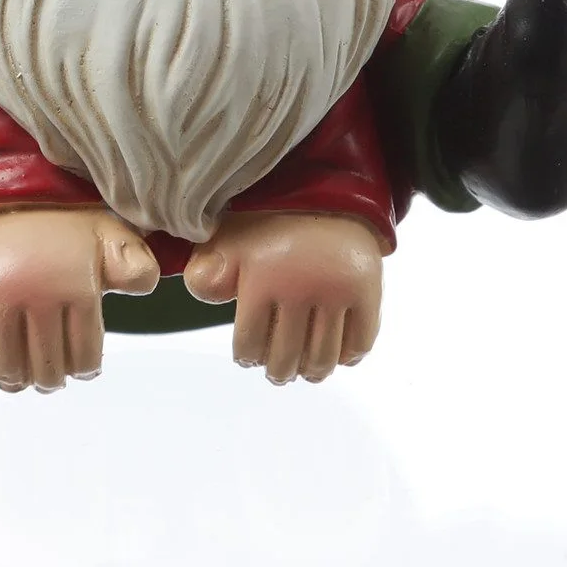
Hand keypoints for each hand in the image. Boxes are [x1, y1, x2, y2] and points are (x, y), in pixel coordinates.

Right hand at [0, 206, 159, 391]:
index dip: (83, 370)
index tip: (79, 368)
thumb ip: (134, 264)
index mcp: (77, 284)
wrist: (8, 193)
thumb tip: (145, 284)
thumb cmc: (65, 224)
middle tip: (50, 375)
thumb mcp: (109, 235)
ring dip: (16, 380)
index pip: (83, 359)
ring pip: (7, 368)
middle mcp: (36, 292)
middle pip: (45, 369)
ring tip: (21, 375)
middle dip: (50, 379)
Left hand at [183, 212, 383, 383]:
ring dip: (312, 371)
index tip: (251, 355)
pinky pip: (359, 344)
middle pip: (287, 359)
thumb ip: (209, 268)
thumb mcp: (232, 240)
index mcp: (262, 277)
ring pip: (323, 359)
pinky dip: (347, 356)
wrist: (330, 195)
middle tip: (278, 369)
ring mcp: (337, 291)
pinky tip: (336, 352)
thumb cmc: (275, 223)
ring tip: (304, 367)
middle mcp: (300, 286)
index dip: (247, 357)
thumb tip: (198, 288)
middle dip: (279, 370)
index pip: (250, 346)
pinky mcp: (368, 292)